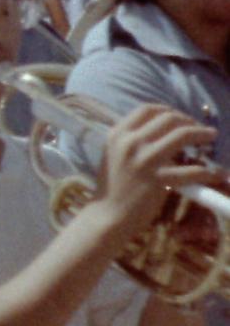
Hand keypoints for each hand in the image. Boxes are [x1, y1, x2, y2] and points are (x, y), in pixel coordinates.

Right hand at [97, 105, 218, 242]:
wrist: (107, 215)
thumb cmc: (112, 186)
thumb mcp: (114, 154)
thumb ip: (132, 140)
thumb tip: (163, 131)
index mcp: (117, 134)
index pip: (148, 109)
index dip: (169, 110)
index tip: (180, 119)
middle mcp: (130, 143)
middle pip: (169, 119)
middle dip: (189, 121)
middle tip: (198, 130)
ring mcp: (144, 160)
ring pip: (182, 135)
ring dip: (202, 134)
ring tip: (211, 137)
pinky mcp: (158, 180)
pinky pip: (191, 171)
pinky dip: (209, 172)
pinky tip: (218, 174)